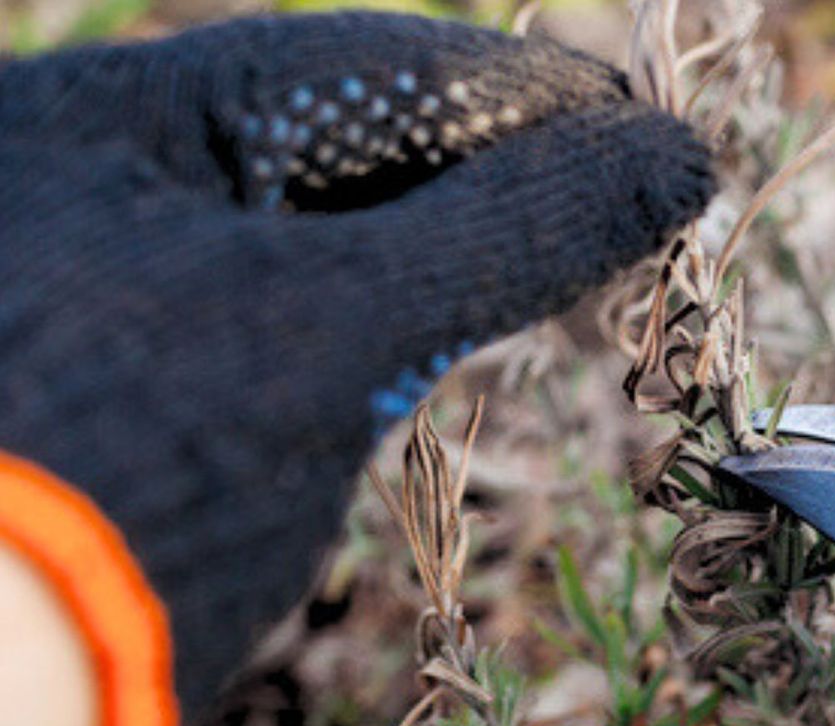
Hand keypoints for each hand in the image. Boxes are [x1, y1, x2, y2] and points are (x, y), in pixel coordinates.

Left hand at [0, 12, 713, 716]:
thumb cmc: (145, 476)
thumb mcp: (341, 326)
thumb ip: (511, 230)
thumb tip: (673, 157)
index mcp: (108, 119)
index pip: (358, 71)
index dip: (521, 92)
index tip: (645, 125)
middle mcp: (92, 178)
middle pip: (338, 140)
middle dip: (488, 165)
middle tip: (628, 189)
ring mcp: (104, 278)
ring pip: (318, 226)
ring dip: (444, 238)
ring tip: (570, 249)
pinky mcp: (131, 374)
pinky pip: (284, 307)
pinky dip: (382, 308)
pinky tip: (455, 317)